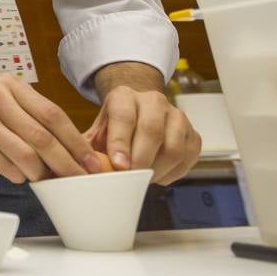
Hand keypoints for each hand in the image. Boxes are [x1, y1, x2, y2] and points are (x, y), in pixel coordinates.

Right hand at [0, 74, 98, 182]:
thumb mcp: (3, 97)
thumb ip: (32, 115)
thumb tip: (69, 148)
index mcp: (12, 86)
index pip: (53, 114)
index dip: (75, 141)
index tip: (91, 160)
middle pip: (42, 137)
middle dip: (66, 162)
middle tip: (80, 178)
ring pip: (25, 155)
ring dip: (41, 173)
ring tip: (46, 178)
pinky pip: (5, 166)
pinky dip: (19, 176)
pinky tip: (21, 175)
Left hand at [83, 85, 201, 183]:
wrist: (138, 112)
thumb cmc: (115, 128)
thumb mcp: (96, 132)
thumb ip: (88, 149)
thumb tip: (83, 170)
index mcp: (124, 97)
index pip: (124, 116)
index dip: (120, 142)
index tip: (118, 165)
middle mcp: (153, 102)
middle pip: (151, 130)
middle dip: (141, 159)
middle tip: (131, 178)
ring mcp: (177, 117)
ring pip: (173, 148)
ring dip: (157, 170)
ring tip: (143, 178)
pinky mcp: (193, 134)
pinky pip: (187, 158)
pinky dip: (172, 173)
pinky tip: (158, 175)